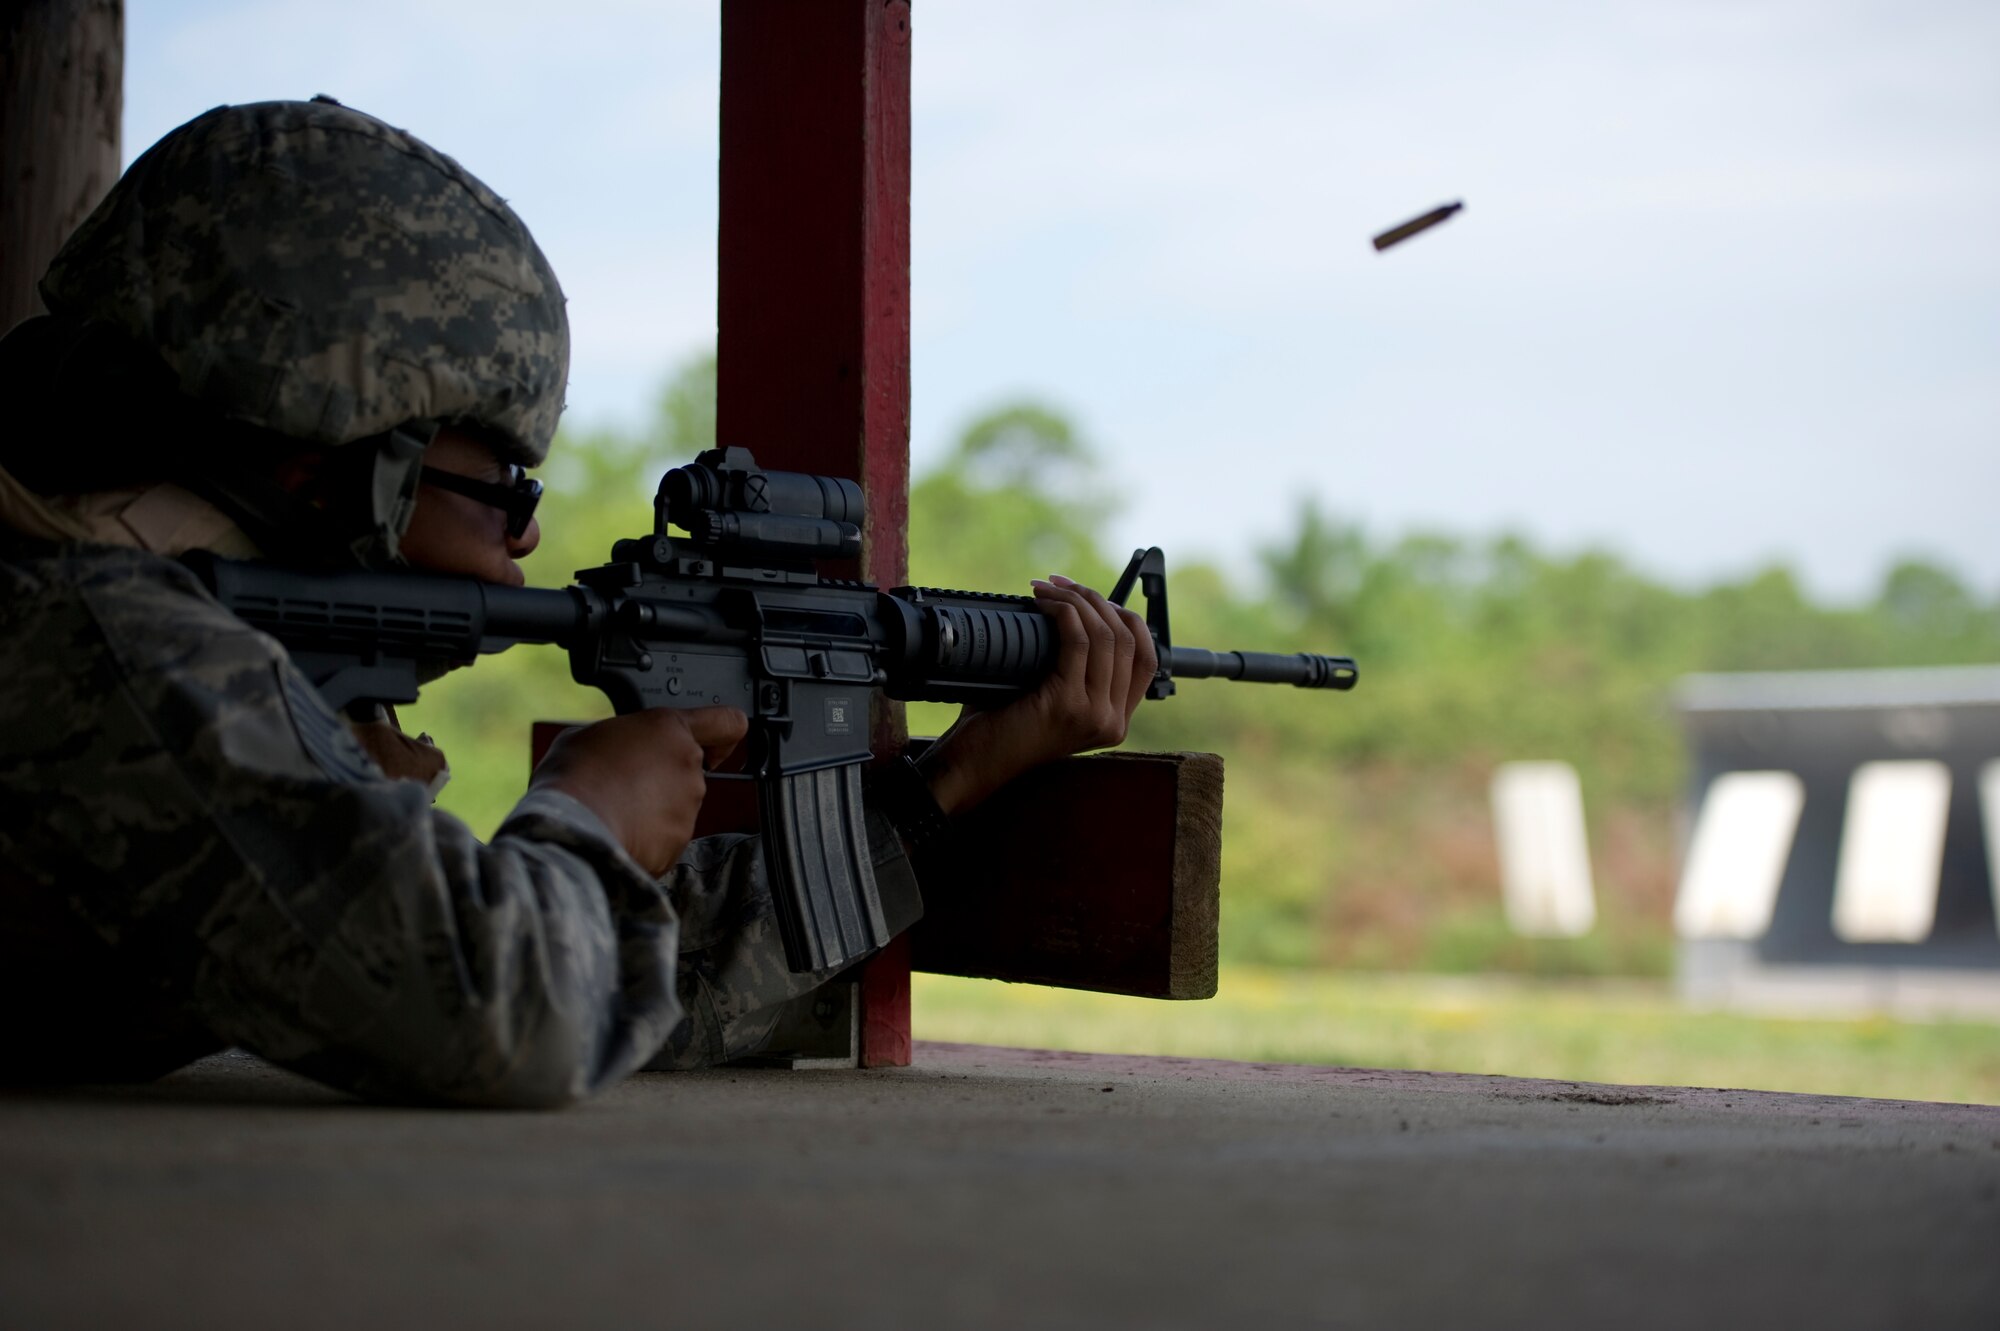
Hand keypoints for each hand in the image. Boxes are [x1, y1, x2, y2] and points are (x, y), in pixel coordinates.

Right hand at [529, 706, 747, 875]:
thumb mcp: (589, 734)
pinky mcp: (679, 843)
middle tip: (625, 783)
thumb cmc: (575, 776)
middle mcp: (689, 766)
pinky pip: (666, 838)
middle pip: (688, 771)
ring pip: (677, 807)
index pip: (727, 722)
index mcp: (670, 730)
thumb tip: (619, 747)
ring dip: (655, 809)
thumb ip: (622, 736)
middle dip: (663, 778)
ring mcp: (688, 808)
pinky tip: (619, 831)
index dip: (723, 733)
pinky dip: (648, 838)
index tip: (715, 745)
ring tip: (615, 809)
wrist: (573, 828)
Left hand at [916, 574, 1156, 815]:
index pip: (1145, 658)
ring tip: (1047, 589)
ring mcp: (1094, 715)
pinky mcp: (1069, 705)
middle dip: (1095, 600)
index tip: (1093, 599)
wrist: (971, 764)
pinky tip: (1043, 605)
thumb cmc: (1000, 725)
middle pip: (1127, 640)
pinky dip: (1063, 613)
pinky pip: (1078, 641)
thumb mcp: (1051, 696)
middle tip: (1061, 584)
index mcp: (1114, 720)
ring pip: (1105, 636)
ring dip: (1076, 601)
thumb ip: (1074, 669)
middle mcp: (1113, 721)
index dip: (1125, 619)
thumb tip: (1075, 612)